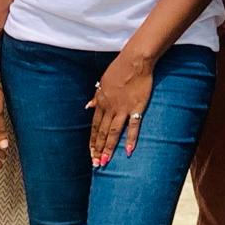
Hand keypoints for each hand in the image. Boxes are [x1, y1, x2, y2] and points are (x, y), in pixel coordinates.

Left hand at [88, 50, 155, 164]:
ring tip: (105, 161)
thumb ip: (96, 97)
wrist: (135, 61)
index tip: (90, 152)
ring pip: (113, 132)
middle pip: (102, 132)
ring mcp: (123, 109)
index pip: (95, 126)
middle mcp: (110, 108)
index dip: (92, 140)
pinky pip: (133, 126)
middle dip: (98, 149)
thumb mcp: (103, 82)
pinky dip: (130, 139)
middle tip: (96, 163)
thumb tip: (88, 106)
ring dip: (109, 147)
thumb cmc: (119, 69)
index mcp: (101, 102)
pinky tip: (128, 151)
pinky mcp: (137, 108)